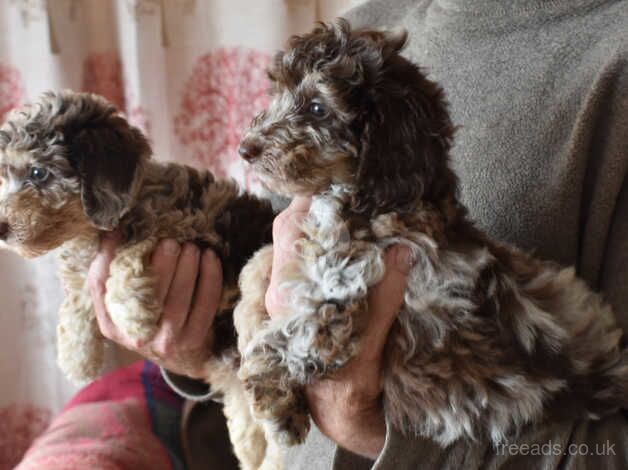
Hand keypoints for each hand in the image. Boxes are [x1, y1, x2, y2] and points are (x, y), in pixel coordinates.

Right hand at [87, 232, 222, 378]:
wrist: (179, 357)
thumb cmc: (147, 318)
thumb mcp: (122, 302)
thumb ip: (111, 271)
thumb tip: (114, 231)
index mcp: (111, 323)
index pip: (102, 289)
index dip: (111, 260)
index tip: (126, 235)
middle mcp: (137, 337)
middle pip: (148, 296)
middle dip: (162, 265)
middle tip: (172, 242)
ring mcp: (167, 341)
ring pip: (178, 301)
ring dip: (188, 270)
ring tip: (192, 248)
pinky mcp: (194, 339)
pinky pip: (205, 305)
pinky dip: (210, 279)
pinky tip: (210, 259)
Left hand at [267, 197, 412, 458]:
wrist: (338, 410)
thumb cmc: (349, 380)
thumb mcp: (369, 341)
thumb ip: (384, 298)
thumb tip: (399, 251)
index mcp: (289, 297)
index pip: (288, 231)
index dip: (306, 202)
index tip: (333, 182)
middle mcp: (281, 291)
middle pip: (288, 231)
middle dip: (314, 206)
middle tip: (346, 189)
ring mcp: (287, 295)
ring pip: (295, 243)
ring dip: (317, 222)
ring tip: (348, 206)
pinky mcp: (298, 300)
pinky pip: (303, 259)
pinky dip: (322, 242)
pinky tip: (346, 237)